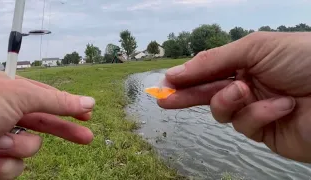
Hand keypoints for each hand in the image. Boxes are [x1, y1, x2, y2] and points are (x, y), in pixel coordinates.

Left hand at [0, 70, 94, 179]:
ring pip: (28, 149)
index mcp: (11, 92)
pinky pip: (12, 167)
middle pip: (44, 124)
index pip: (48, 98)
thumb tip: (89, 100)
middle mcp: (6, 114)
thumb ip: (55, 101)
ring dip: (17, 148)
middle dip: (65, 131)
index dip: (70, 106)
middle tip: (87, 138)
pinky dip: (3, 164)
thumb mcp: (19, 96)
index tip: (88, 113)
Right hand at [158, 32, 310, 162]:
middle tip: (164, 100)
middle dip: (186, 95)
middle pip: (208, 93)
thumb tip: (180, 71)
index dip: (187, 76)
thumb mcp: (256, 48)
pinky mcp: (264, 131)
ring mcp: (255, 108)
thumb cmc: (305, 59)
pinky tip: (281, 106)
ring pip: (222, 111)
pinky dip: (260, 115)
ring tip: (243, 91)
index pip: (209, 70)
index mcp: (246, 62)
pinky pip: (247, 125)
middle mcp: (248, 85)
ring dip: (229, 100)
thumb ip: (215, 60)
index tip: (166, 83)